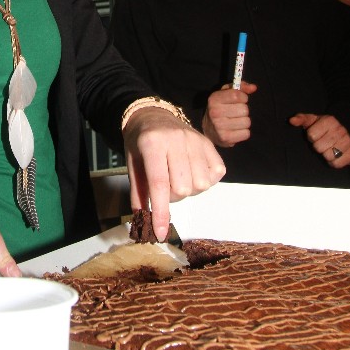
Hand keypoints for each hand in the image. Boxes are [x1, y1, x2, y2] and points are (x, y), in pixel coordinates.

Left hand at [122, 105, 225, 241]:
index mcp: (152, 144)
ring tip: (178, 179)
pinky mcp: (209, 142)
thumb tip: (143, 221)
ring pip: (201, 184)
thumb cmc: (140, 143)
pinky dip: (206, 181)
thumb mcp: (132, 164)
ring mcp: (196, 140)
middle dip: (172, 197)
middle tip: (164, 187)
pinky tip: (193, 173)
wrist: (153, 115)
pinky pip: (217, 174)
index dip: (160, 212)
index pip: (160, 184)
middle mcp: (176, 140)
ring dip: (189, 190)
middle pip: (183, 188)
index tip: (160, 233)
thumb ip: (138, 192)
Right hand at [201, 81, 256, 147]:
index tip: (240, 100)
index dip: (243, 97)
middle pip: (244, 109)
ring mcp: (219, 126)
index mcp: (214, 99)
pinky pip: (246, 133)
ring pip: (247, 122)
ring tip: (235, 122)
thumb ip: (241, 88)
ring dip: (244, 122)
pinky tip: (235, 130)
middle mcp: (215, 112)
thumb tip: (254, 87)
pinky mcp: (225, 138)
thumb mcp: (226, 94)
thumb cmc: (221, 108)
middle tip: (235, 113)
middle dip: (243, 111)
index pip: (237, 95)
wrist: (209, 130)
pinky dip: (243, 132)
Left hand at [288, 113, 349, 167]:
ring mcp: (348, 142)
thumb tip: (291, 120)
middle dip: (318, 146)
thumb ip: (301, 119)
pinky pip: (337, 164)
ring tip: (328, 149)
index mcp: (330, 120)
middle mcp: (341, 130)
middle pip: (318, 147)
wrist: (344, 131)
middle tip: (322, 142)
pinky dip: (333, 163)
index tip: (316, 134)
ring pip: (328, 156)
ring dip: (325, 155)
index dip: (311, 137)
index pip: (311, 135)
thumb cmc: (323, 127)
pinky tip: (334, 156)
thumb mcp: (312, 120)